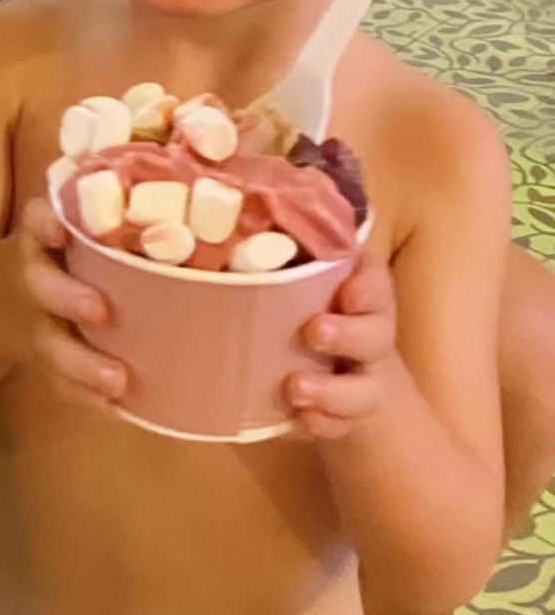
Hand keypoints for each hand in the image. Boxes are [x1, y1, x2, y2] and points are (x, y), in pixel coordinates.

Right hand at [16, 197, 129, 411]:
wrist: (3, 298)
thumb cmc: (74, 250)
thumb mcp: (84, 221)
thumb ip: (127, 207)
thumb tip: (218, 184)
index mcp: (50, 233)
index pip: (39, 219)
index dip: (47, 225)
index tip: (62, 231)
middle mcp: (36, 272)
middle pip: (41, 283)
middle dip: (68, 297)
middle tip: (102, 311)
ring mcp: (35, 320)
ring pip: (49, 342)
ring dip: (81, 362)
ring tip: (118, 381)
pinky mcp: (40, 356)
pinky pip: (56, 380)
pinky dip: (83, 393)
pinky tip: (115, 407)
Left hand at [288, 248, 397, 438]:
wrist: (345, 373)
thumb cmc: (314, 304)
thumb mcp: (307, 273)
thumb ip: (291, 242)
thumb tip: (237, 188)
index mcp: (363, 294)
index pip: (376, 281)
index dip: (368, 286)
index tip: (349, 292)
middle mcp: (371, 335)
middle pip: (376, 336)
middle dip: (348, 335)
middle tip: (313, 331)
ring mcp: (363, 381)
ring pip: (362, 391)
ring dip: (331, 392)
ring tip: (296, 389)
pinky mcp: (347, 418)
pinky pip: (341, 427)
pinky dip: (321, 425)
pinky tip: (299, 421)